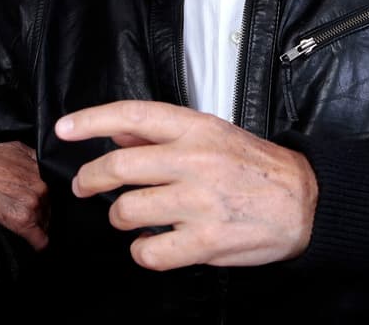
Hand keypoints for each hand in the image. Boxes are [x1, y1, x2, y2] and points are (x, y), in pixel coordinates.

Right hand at [0, 143, 47, 249]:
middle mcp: (41, 184)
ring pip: (46, 222)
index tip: (48, 201)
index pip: (58, 188)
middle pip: (53, 206)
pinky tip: (33, 243)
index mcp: (42, 167)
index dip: (52, 195)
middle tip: (30, 212)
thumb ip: (33, 158)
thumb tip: (43, 166)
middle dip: (45, 209)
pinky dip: (37, 242)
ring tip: (25, 224)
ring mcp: (32, 202)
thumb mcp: (13, 148)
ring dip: (39, 224)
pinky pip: (40, 239)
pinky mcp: (22, 221)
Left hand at [55, 100, 316, 270]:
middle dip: (91, 179)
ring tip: (132, 217)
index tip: (64, 129)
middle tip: (86, 185)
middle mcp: (194, 161)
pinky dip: (143, 252)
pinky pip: (149, 252)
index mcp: (195, 128)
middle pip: (117, 168)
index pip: (132, 116)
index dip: (91, 120)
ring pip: (126, 212)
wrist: (304, 201)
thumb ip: (163, 133)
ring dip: (120, 217)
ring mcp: (199, 202)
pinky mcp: (206, 241)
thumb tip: (116, 132)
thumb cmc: (255, 166)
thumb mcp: (212, 133)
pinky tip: (153, 244)